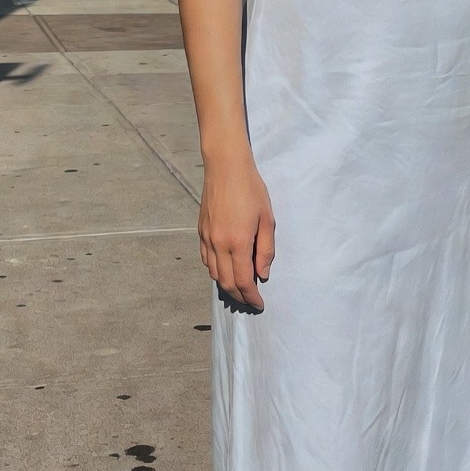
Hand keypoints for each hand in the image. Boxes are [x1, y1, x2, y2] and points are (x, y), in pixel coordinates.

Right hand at [198, 153, 274, 308]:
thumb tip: (262, 274)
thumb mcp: (267, 220)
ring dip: (227, 285)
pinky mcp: (201, 232)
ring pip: (214, 274)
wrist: (225, 166)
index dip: (251, 297)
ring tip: (240, 288)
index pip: (243, 282)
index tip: (259, 304)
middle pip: (226, 283)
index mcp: (237, 243)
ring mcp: (207, 238)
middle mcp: (219, 244)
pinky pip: (207, 260)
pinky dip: (216, 271)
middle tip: (250, 300)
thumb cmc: (251, 189)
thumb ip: (265, 251)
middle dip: (239, 296)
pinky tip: (226, 269)